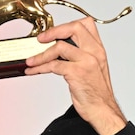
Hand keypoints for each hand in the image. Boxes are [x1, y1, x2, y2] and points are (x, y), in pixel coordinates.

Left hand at [24, 18, 126, 134]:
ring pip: (59, 47)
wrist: (102, 110)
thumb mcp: (93, 68)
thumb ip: (81, 55)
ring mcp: (86, 61)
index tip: (54, 32)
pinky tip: (33, 71)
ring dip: (41, 54)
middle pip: (74, 28)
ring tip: (31, 61)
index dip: (67, 25)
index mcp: (98, 49)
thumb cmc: (96, 93)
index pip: (86, 24)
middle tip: (40, 39)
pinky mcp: (77, 73)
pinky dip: (39, 67)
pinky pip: (53, 65)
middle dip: (54, 31)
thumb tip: (59, 48)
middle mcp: (94, 52)